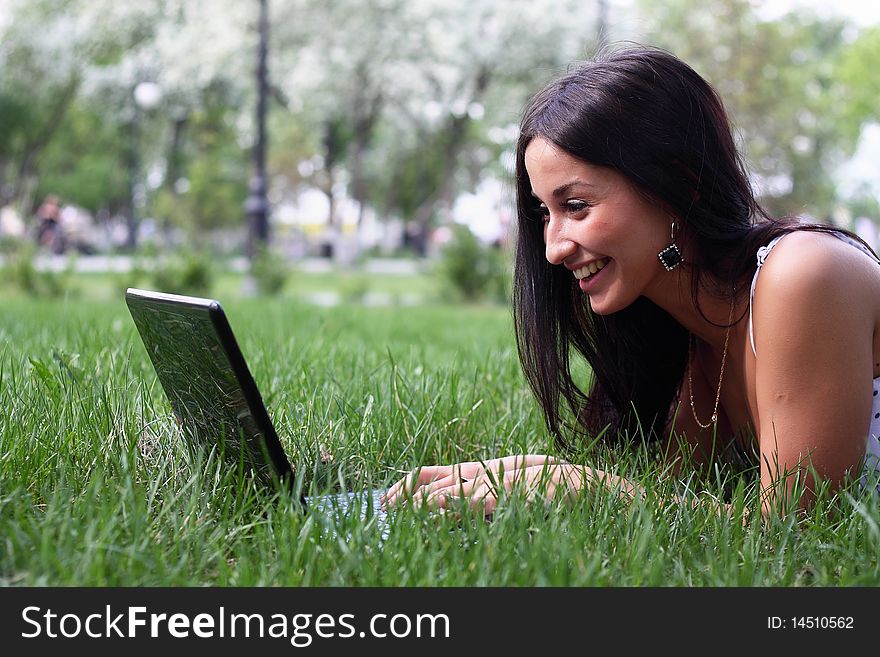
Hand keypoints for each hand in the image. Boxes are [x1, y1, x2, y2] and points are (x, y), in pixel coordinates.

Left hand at [381, 455, 583, 516]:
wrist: (577, 483)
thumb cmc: (541, 487)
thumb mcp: (502, 484)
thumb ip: (476, 495)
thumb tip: (441, 508)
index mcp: (475, 470)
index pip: (429, 473)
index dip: (404, 484)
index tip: (385, 498)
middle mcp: (479, 473)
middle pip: (432, 484)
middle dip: (404, 497)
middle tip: (382, 509)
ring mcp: (492, 483)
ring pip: (448, 491)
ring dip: (420, 502)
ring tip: (398, 512)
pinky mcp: (507, 493)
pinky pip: (474, 500)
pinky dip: (452, 505)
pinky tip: (436, 511)